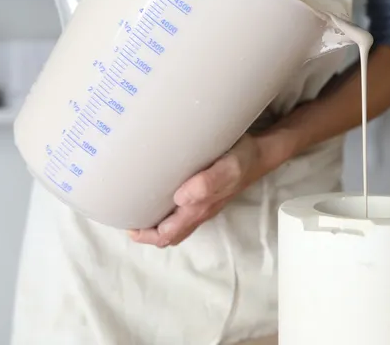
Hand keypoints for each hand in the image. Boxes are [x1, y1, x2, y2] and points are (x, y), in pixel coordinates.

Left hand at [129, 134, 286, 247]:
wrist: (261, 154)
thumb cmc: (243, 159)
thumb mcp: (227, 168)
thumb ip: (206, 184)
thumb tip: (180, 199)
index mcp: (199, 209)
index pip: (167, 234)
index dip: (146, 235)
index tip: (128, 223)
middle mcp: (199, 212)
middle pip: (168, 235)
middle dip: (146, 233)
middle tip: (128, 216)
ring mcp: (203, 205)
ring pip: (174, 225)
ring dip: (155, 224)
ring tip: (138, 209)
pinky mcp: (205, 195)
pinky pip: (181, 212)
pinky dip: (166, 211)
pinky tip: (160, 195)